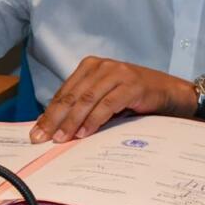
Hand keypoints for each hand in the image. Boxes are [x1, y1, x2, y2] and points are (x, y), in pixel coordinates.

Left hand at [29, 56, 195, 142]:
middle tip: (43, 138)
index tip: (36, 132)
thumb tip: (54, 125)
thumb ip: (83, 106)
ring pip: (87, 100)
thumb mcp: (104, 97)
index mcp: (90, 66)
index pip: (64, 92)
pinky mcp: (131, 85)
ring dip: (72, 121)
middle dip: (55, 119)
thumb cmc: (133, 96)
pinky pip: (107, 104)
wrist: (168, 91)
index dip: (49, 113)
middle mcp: (102, 66)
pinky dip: (94, 120)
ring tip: (62, 138)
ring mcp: (117, 73)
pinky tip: (84, 133)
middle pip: (72, 95)